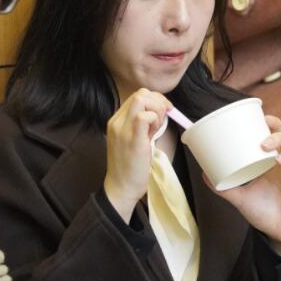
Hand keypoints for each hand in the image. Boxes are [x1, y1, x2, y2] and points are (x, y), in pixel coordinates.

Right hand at [103, 89, 171, 221]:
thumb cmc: (129, 167)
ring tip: (157, 128)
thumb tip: (159, 113)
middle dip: (158, 102)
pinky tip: (154, 134)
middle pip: (140, 94)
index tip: (163, 113)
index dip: (155, 100)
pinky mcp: (132, 139)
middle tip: (163, 120)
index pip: (137, 96)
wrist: (121, 187)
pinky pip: (144, 117)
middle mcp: (116, 122)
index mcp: (116, 121)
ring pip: (141, 99)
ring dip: (157, 110)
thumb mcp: (133, 140)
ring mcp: (122, 129)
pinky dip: (155, 120)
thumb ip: (141, 126)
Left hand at [212, 116, 280, 255]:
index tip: (261, 117)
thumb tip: (204, 173)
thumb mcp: (240, 198)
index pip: (274, 134)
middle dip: (278, 136)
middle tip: (263, 144)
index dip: (271, 122)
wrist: (277, 235)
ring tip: (279, 158)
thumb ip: (223, 187)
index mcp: (270, 162)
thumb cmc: (262, 212)